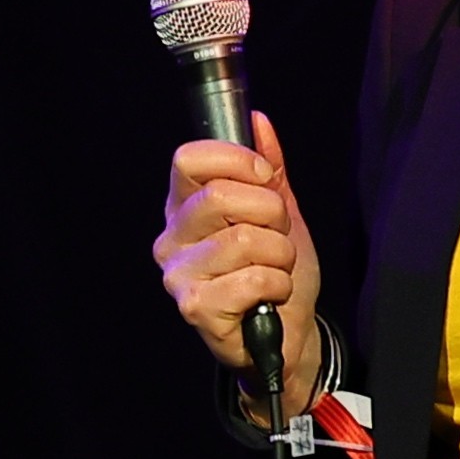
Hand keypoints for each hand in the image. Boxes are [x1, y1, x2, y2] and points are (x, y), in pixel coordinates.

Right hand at [153, 109, 316, 413]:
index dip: (236, 160)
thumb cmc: (276, 273)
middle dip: (270, 214)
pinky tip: (269, 297)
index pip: (189, 159)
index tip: (264, 177)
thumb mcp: (281, 214)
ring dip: (280, 256)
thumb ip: (268, 169)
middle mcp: (171, 238)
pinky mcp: (195, 308)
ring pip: (245, 240)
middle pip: (219, 197)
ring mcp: (179, 275)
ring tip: (275, 270)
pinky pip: (252, 279)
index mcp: (184, 208)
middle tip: (276, 235)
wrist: (288, 336)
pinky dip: (276, 286)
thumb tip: (258, 122)